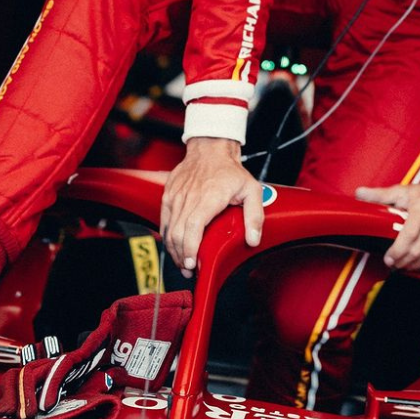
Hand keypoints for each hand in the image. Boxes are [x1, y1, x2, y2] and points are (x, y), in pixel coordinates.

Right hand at [161, 137, 263, 276]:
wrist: (210, 149)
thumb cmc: (230, 170)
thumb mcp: (252, 189)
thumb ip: (255, 216)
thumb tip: (254, 239)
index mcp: (209, 197)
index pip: (193, 227)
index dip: (190, 249)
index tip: (193, 263)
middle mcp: (189, 197)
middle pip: (178, 233)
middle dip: (182, 256)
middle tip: (190, 269)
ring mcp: (176, 196)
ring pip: (169, 229)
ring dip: (174, 250)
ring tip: (183, 262)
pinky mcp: (168, 195)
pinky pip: (164, 220)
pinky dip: (167, 236)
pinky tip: (174, 247)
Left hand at [355, 179, 419, 272]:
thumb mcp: (402, 191)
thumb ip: (380, 195)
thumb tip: (358, 194)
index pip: (408, 237)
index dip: (396, 252)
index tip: (388, 259)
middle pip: (417, 250)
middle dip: (403, 262)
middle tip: (394, 265)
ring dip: (415, 267)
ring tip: (405, 267)